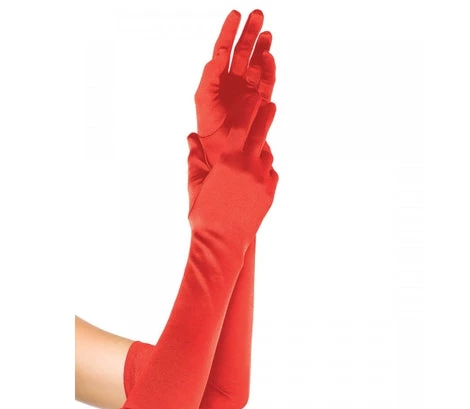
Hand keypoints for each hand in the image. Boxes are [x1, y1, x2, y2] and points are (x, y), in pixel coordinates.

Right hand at [187, 96, 277, 248]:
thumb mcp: (195, 184)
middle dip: (266, 117)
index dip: (249, 109)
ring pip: (267, 157)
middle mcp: (248, 166)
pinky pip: (271, 175)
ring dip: (261, 152)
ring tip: (254, 154)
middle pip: (261, 134)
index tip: (255, 97)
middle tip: (271, 105)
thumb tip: (191, 137)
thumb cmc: (204, 213)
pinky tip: (256, 176)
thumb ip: (195, 157)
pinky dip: (265, 172)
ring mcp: (262, 180)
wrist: (222, 241)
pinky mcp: (269, 194)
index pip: (242, 126)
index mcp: (228, 160)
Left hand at [195, 9, 275, 167]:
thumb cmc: (209, 125)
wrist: (223, 148)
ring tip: (266, 32)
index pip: (223, 49)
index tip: (235, 14)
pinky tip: (267, 56)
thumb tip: (219, 54)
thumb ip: (210, 74)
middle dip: (249, 33)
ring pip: (256, 63)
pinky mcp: (260, 101)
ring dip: (261, 47)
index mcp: (218, 78)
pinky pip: (266, 81)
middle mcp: (234, 81)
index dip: (229, 31)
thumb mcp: (203, 98)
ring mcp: (248, 90)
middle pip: (243, 51)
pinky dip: (268, 68)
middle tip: (257, 14)